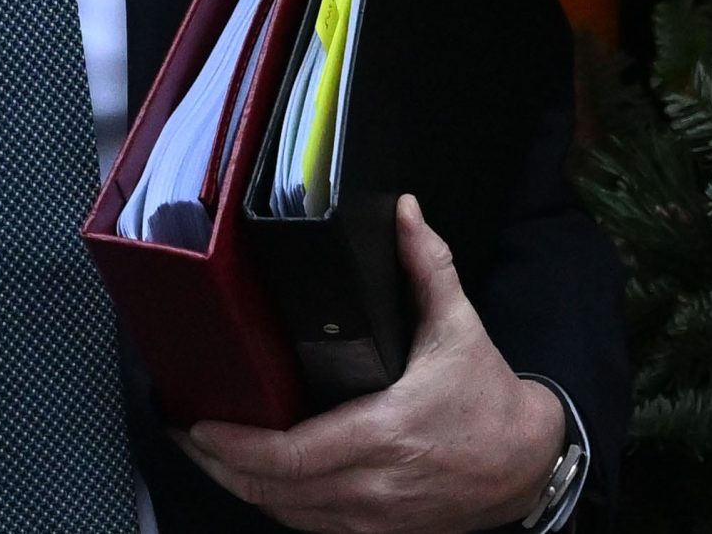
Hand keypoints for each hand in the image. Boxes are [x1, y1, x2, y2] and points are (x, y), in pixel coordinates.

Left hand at [175, 195, 564, 533]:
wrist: (529, 464)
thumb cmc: (490, 399)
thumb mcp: (460, 328)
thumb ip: (427, 266)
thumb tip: (403, 210)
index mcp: (386, 434)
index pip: (292, 455)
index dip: (238, 446)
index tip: (201, 423)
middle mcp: (373, 485)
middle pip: (273, 490)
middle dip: (219, 465)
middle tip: (183, 433)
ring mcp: (372, 517)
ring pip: (285, 514)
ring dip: (240, 486)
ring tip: (206, 451)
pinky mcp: (376, 531)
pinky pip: (309, 524)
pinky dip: (275, 502)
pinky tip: (254, 477)